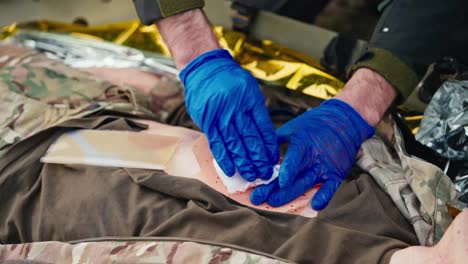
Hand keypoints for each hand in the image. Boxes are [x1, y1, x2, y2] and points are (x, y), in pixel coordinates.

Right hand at [180, 49, 278, 180]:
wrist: (205, 68)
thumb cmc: (230, 79)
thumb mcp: (250, 89)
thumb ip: (256, 111)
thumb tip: (265, 138)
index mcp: (251, 101)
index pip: (264, 128)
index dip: (270, 146)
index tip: (274, 159)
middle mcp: (237, 110)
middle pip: (251, 140)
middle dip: (259, 159)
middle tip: (266, 173)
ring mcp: (221, 116)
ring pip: (235, 145)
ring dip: (244, 163)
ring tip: (252, 176)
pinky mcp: (207, 122)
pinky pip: (217, 144)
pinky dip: (224, 158)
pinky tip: (231, 170)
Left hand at [250, 99, 374, 209]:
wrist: (344, 121)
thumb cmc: (314, 124)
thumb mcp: (294, 127)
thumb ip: (276, 140)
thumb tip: (258, 152)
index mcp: (304, 143)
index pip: (294, 159)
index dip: (287, 171)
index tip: (278, 182)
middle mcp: (315, 157)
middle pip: (295, 176)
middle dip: (276, 189)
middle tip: (259, 197)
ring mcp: (326, 168)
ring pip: (307, 184)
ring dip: (290, 196)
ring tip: (273, 203)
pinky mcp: (336, 175)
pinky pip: (330, 189)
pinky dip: (323, 198)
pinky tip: (314, 206)